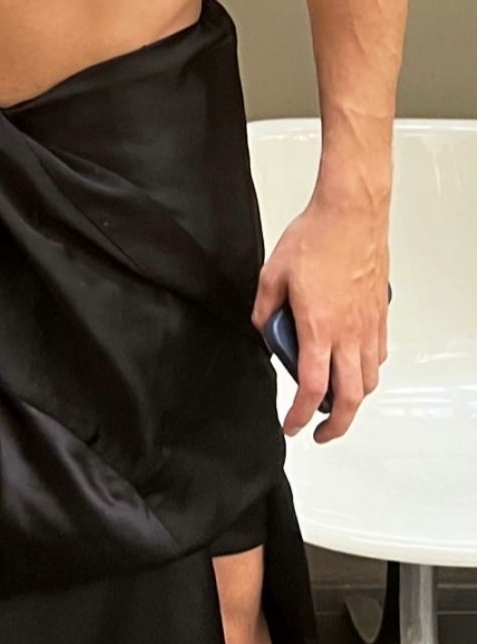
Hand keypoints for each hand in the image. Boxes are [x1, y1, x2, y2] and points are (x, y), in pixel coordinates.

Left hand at [252, 196, 388, 443]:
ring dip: (353, 398)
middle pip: (351, 397)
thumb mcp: (273, 274)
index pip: (312, 388)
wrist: (351, 212)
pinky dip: (367, 371)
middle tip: (321, 431)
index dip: (301, 416)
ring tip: (336, 401)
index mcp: (319, 327)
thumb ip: (264, 308)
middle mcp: (349, 332)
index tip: (293, 426)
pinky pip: (378, 354)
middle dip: (336, 425)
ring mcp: (369, 324)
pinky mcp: (380, 313)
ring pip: (369, 379)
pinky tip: (354, 365)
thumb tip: (262, 327)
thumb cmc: (317, 237)